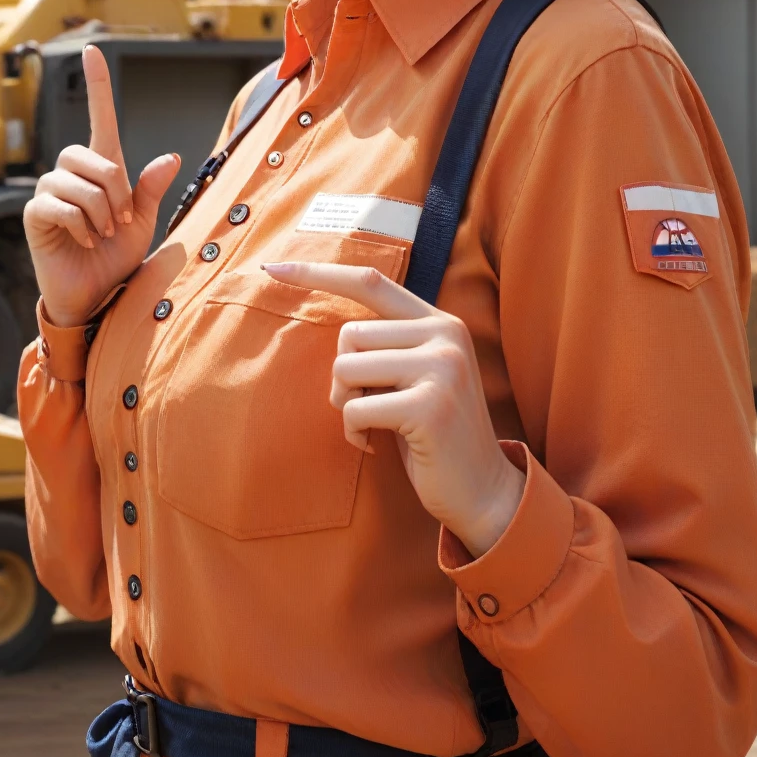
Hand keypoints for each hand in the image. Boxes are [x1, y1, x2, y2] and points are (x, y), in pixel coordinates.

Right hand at [24, 45, 181, 327]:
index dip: (97, 85)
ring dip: (100, 215)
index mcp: (102, 170)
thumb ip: (152, 191)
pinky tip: (83, 243)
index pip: (100, 118)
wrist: (95, 296)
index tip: (93, 51)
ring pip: (79, 185)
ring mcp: (50, 192)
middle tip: (118, 223)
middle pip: (94, 158)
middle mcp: (72, 174)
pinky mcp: (35, 214)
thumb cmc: (117, 259)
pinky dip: (81, 227)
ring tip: (101, 237)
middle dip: (114, 192)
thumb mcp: (144, 224)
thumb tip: (171, 157)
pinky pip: (61, 206)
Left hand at [263, 262, 524, 557]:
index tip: (274, 267)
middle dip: (344, 378)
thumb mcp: (417, 376)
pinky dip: (354, 432)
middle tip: (370, 408)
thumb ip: (388, 346)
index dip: (320, 273)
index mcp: (440, 322)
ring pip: (346, 368)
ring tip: (376, 424)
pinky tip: (378, 444)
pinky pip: (354, 408)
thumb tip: (336, 331)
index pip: (371, 282)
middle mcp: (445, 334)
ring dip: (347, 404)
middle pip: (349, 335)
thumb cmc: (433, 434)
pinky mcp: (430, 405)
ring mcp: (441, 368)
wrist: (482, 489)